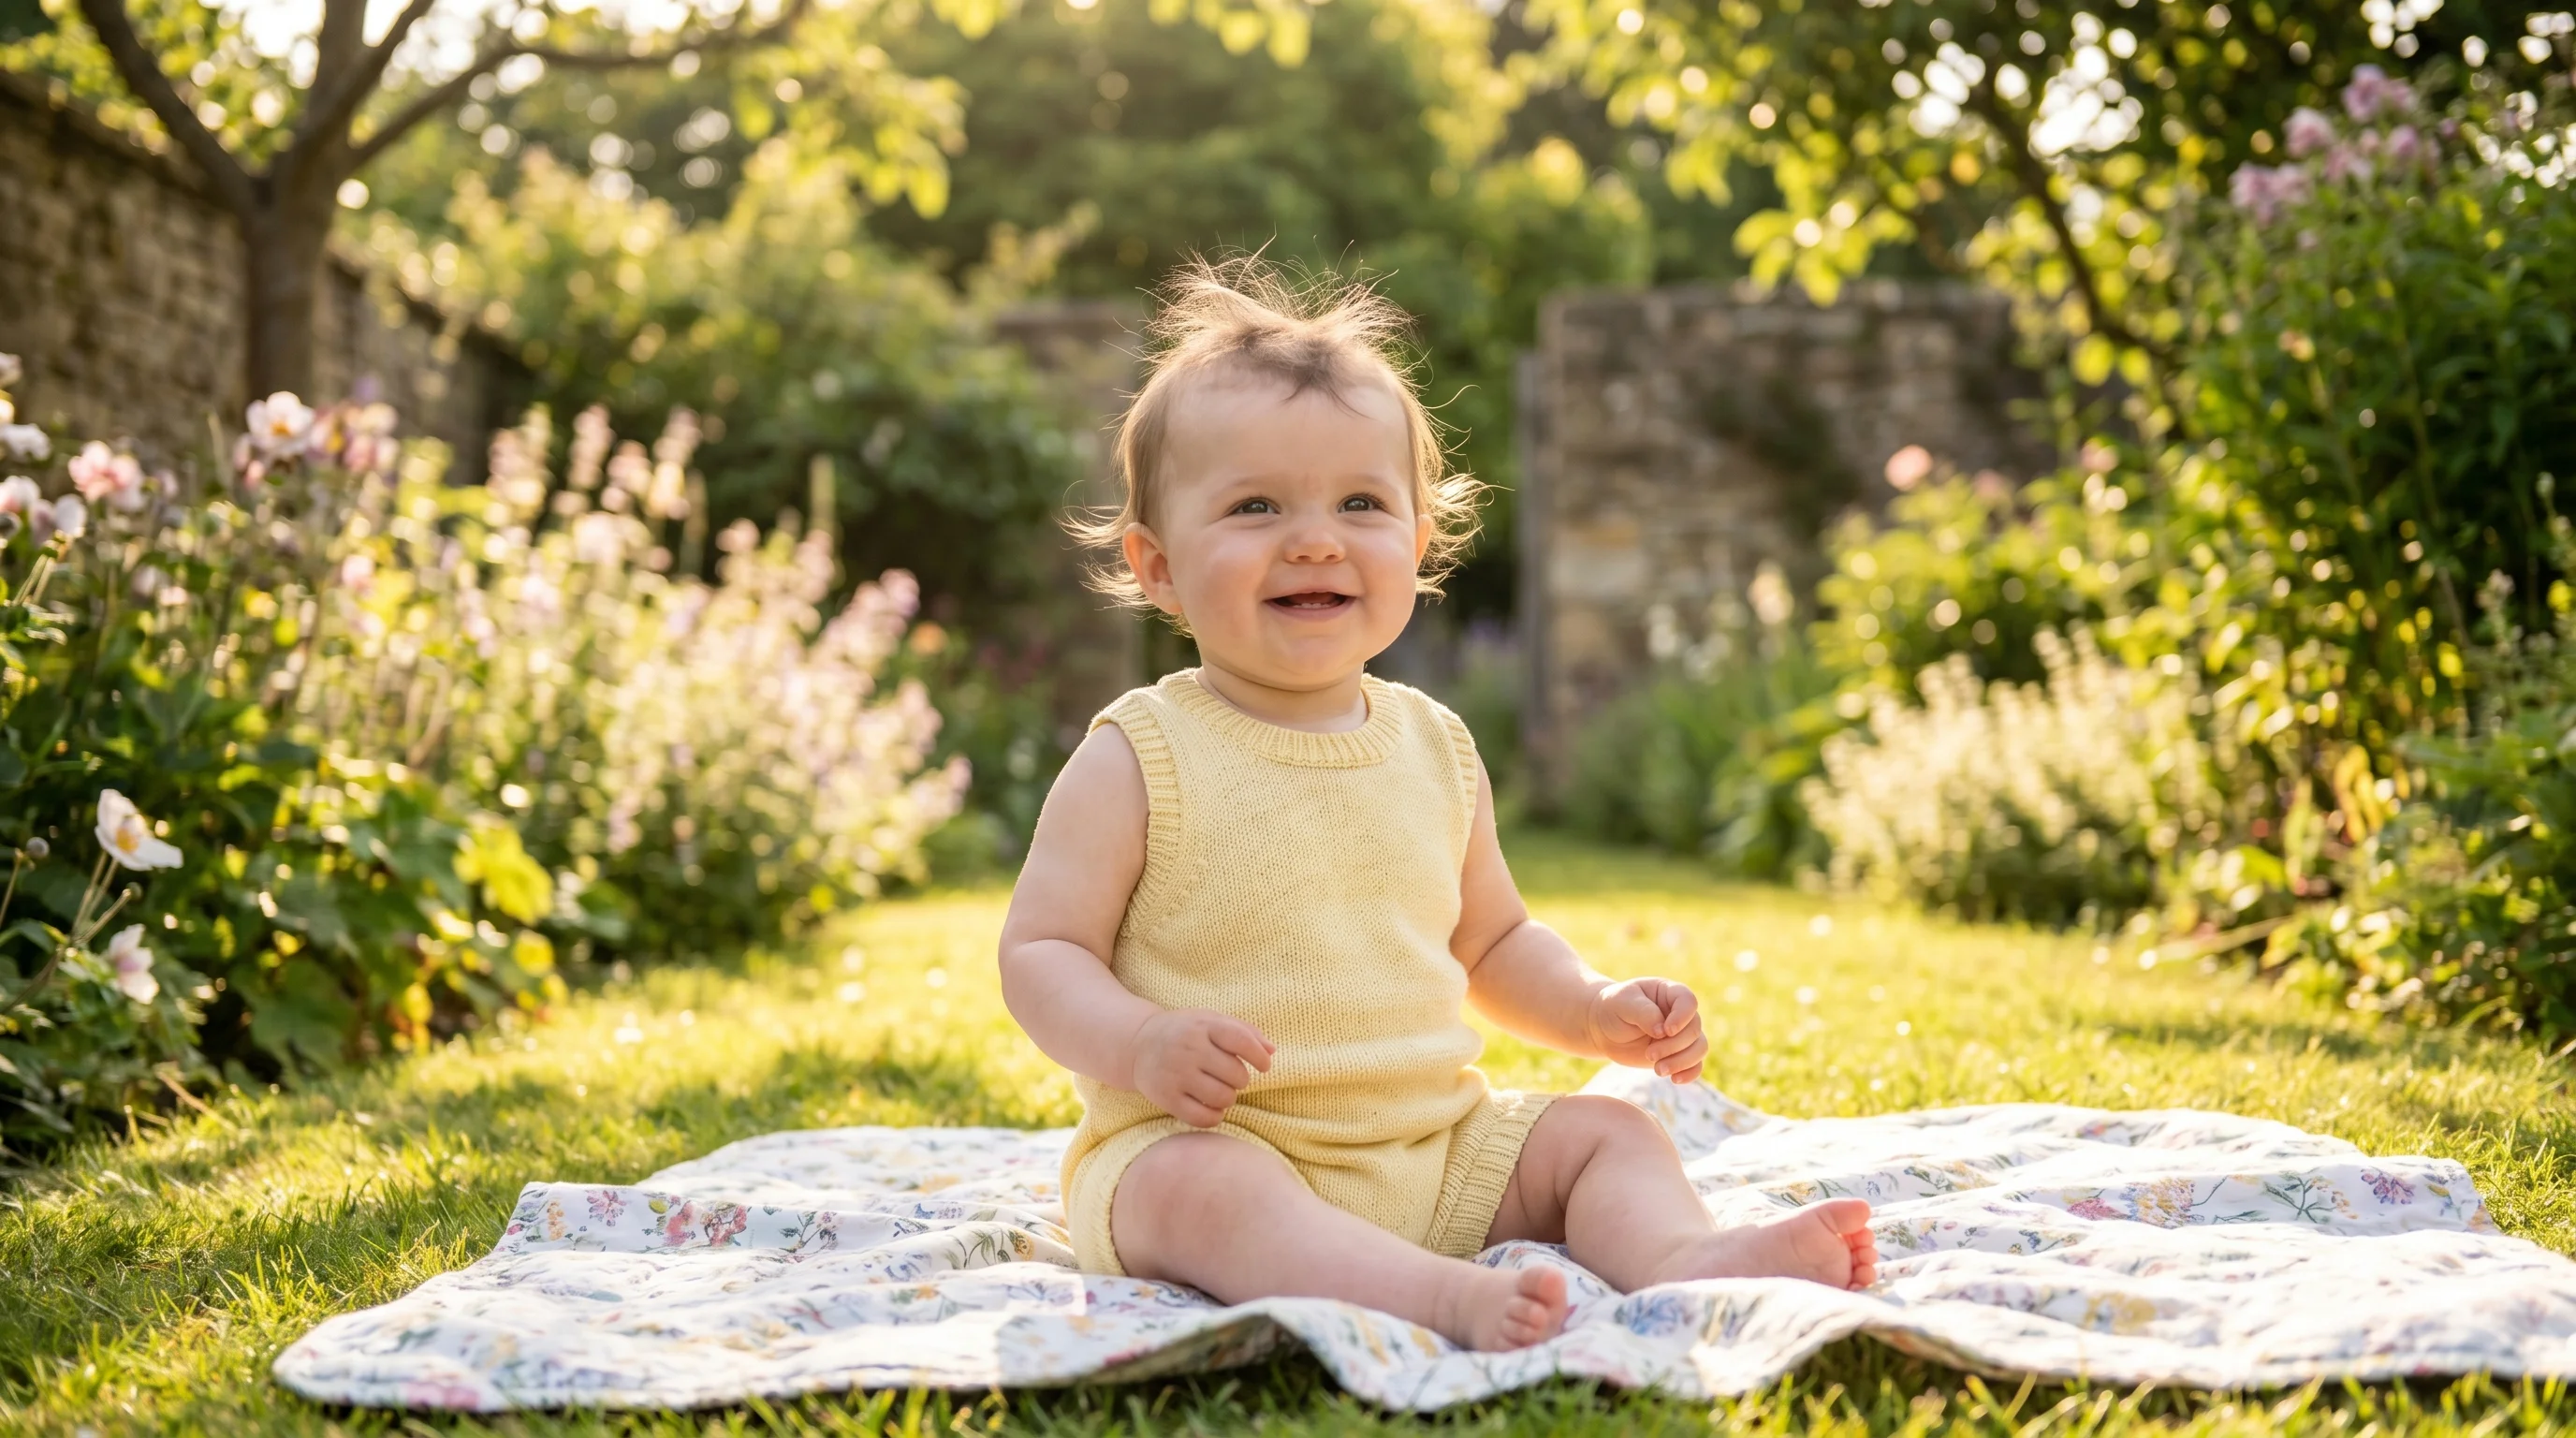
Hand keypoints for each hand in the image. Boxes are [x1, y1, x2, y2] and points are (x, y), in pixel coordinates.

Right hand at [1127, 1008, 1273, 1127]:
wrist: (1138, 1044)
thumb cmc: (1185, 1032)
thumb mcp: (1211, 1020)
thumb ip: (1244, 1031)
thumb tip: (1272, 1050)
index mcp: (1203, 1025)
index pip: (1242, 1041)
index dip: (1259, 1057)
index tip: (1264, 1065)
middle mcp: (1188, 1049)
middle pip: (1236, 1074)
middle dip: (1240, 1079)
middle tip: (1230, 1076)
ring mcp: (1176, 1074)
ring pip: (1223, 1098)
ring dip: (1229, 1098)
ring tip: (1220, 1090)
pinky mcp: (1166, 1098)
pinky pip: (1203, 1118)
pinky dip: (1215, 1116)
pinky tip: (1212, 1108)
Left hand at [1586, 977, 1705, 1084]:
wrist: (1603, 1028)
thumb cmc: (1613, 1008)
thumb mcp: (1622, 1003)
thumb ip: (1644, 1012)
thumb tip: (1662, 1031)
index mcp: (1669, 992)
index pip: (1688, 1001)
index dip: (1682, 1018)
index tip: (1665, 1031)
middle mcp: (1680, 1013)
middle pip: (1694, 1029)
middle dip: (1673, 1046)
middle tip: (1649, 1055)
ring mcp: (1681, 1034)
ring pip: (1699, 1048)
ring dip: (1682, 1062)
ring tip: (1658, 1070)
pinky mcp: (1677, 1054)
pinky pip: (1695, 1065)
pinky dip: (1689, 1074)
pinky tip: (1674, 1080)